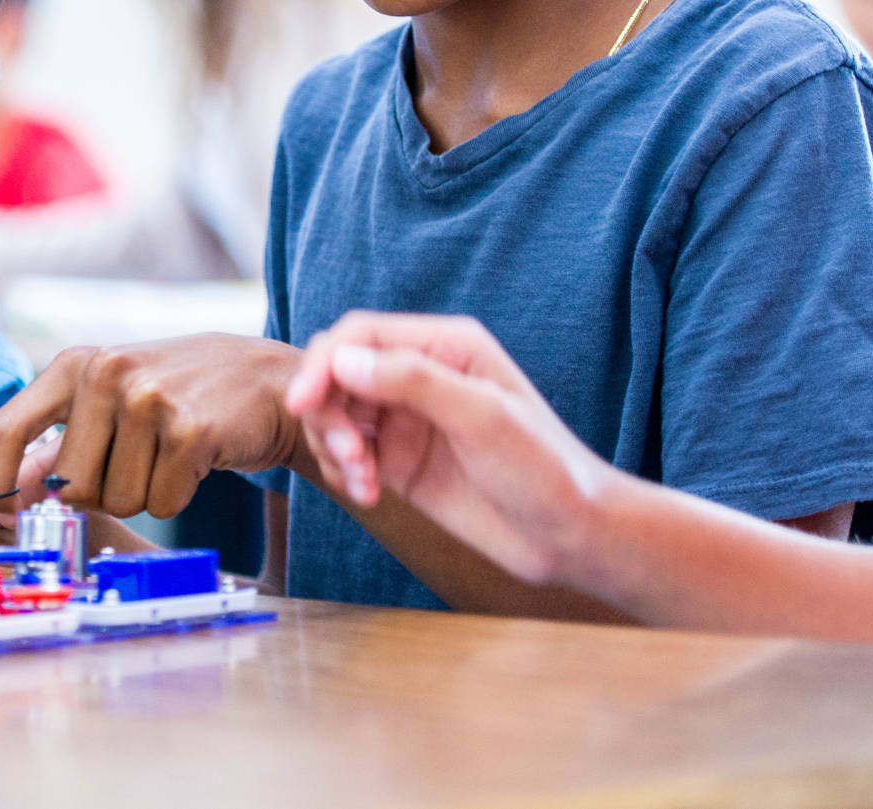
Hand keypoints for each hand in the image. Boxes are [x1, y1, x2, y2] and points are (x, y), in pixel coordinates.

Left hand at [0, 336, 304, 522]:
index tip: (4, 511)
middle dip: (98, 493)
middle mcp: (106, 372)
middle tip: (135, 463)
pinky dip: (178, 496)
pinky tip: (195, 460)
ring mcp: (149, 398)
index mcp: (74, 364)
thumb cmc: (175, 396)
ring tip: (167, 453)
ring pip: (117, 500)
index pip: (5, 427)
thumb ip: (58, 442)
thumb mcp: (109, 400)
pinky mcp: (191, 429)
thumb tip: (10, 496)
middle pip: (67, 486)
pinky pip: (162, 504)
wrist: (265, 380)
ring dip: (143, 493)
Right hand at [284, 311, 616, 585]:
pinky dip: (343, 470)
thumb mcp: (483, 418)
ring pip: (336, 413)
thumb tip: (344, 361)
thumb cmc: (544, 469)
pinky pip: (347, 452)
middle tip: (350, 455)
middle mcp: (420, 375)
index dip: (323, 364)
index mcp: (444, 346)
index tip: (303, 405)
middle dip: (328, 412)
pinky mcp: (399, 460)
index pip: (360, 336)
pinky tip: (368, 494)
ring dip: (333, 445)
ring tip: (363, 481)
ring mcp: (408, 418)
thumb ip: (413, 382)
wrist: (570, 536)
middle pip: (338, 372)